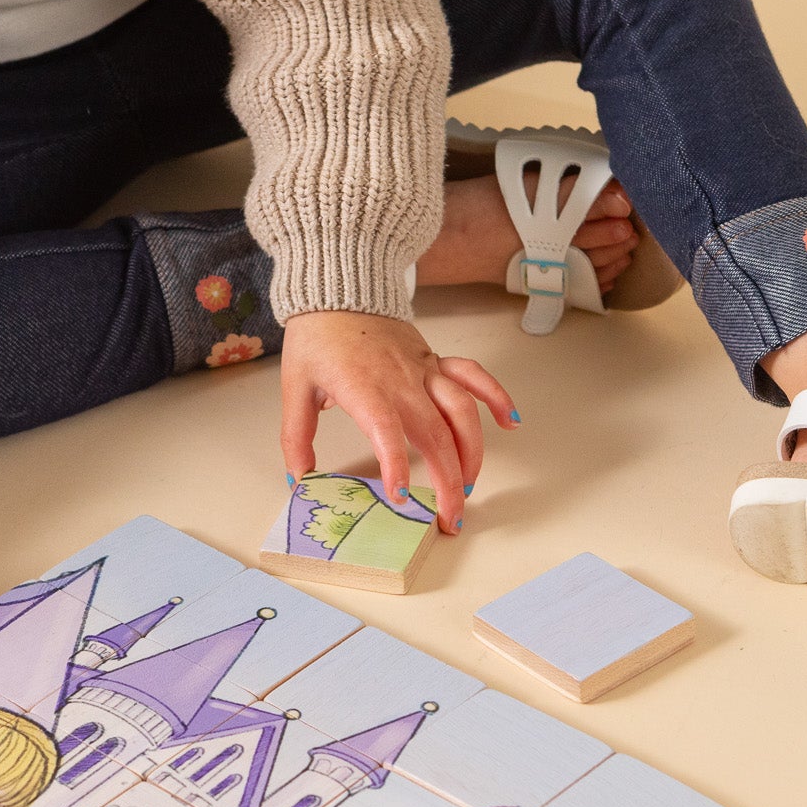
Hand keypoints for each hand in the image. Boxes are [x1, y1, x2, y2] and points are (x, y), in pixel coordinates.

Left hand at [279, 311, 518, 533]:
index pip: (387, 430)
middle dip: (447, 481)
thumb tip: (299, 479)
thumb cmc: (317, 336)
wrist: (339, 287)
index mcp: (365, 388)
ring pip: (462, 412)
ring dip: (472, 452)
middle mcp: (402, 381)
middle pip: (435, 434)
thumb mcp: (294, 389)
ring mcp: (423, 370)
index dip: (396, 464)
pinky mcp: (434, 361)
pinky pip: (474, 376)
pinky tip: (511, 422)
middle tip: (450, 518)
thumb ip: (296, 438)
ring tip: (469, 487)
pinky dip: (496, 397)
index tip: (401, 497)